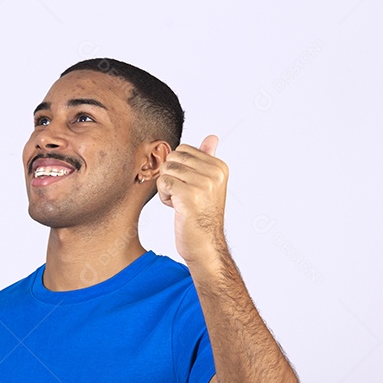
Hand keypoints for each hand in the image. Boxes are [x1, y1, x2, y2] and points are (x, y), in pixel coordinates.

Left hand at [155, 134, 228, 263]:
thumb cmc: (203, 217)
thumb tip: (211, 137)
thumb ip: (208, 159)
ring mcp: (203, 184)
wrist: (205, 245)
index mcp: (219, 167)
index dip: (179, 169)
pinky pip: (163, 183)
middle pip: (173, 158)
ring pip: (166, 170)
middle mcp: (214, 173)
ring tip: (180, 202)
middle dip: (170, 176)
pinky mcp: (189, 195)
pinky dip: (164, 197)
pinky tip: (176, 208)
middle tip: (182, 196)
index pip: (184, 150)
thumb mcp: (209, 185)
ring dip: (167, 188)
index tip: (189, 187)